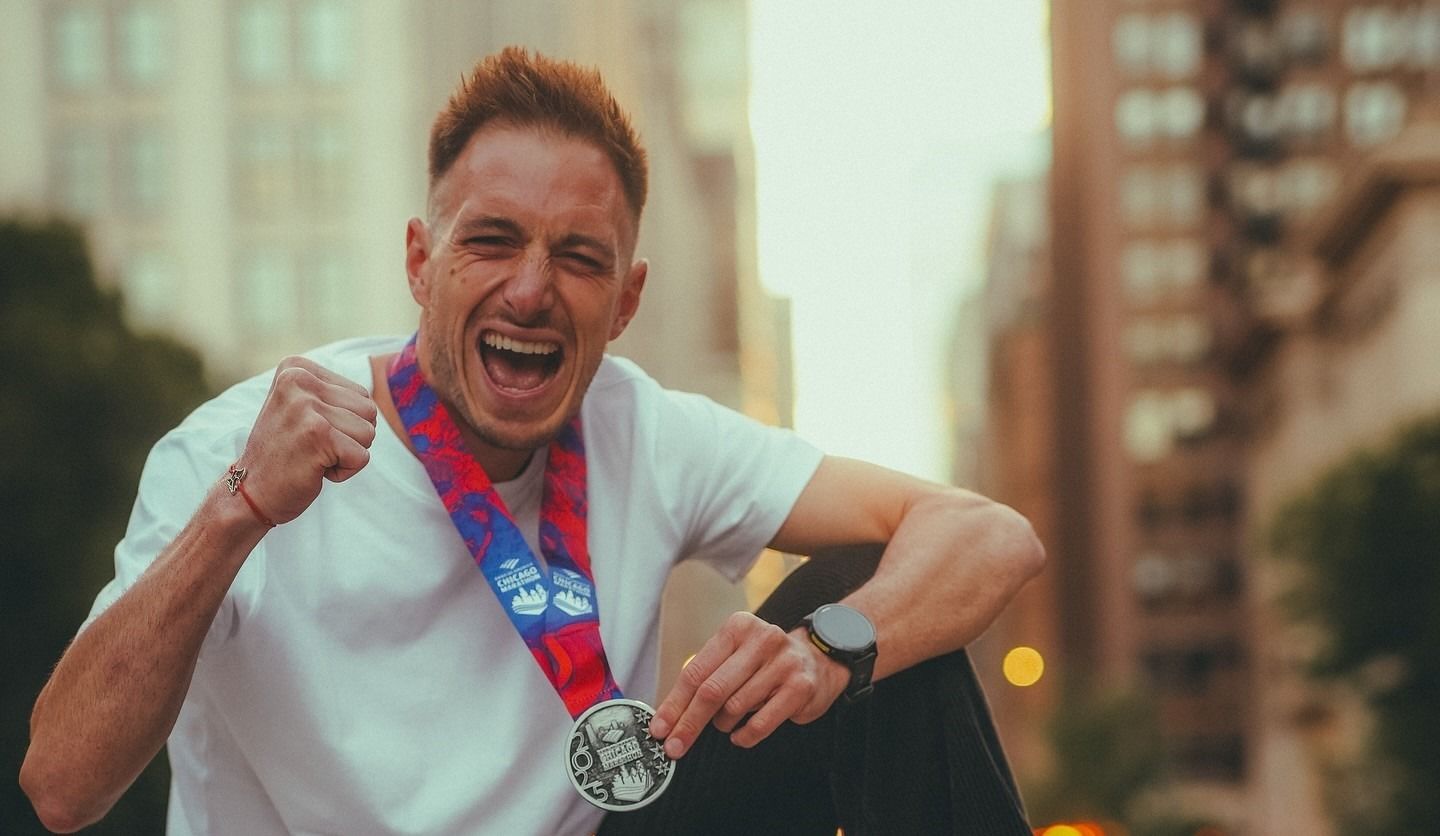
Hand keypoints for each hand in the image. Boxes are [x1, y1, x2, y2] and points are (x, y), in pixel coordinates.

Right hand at [233, 356, 377, 524]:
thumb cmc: (285, 452)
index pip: (360, 394)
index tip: (307, 432)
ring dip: (347, 454)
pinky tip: (314, 470)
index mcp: (295, 368)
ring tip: (312, 456)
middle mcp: (298, 380)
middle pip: (369, 411)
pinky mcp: (317, 434)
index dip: (344, 423)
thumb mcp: (301, 407)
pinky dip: (344, 471)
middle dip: (350, 437)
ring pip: (369, 433)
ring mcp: (306, 406)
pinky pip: (362, 457)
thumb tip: (373, 389)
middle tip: (311, 447)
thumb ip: (331, 392)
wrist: (250, 492)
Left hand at [648, 612, 849, 758]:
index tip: (660, 728)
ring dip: (724, 724)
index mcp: (737, 628)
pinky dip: (744, 735)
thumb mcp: (736, 654)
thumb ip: (707, 674)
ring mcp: (783, 662)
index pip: (696, 671)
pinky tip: (740, 734)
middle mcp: (761, 639)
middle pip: (712, 691)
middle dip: (689, 723)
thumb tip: (671, 712)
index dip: (675, 704)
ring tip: (727, 721)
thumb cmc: (765, 661)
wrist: (819, 658)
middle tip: (675, 746)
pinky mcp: (800, 687)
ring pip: (735, 708)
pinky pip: (760, 723)